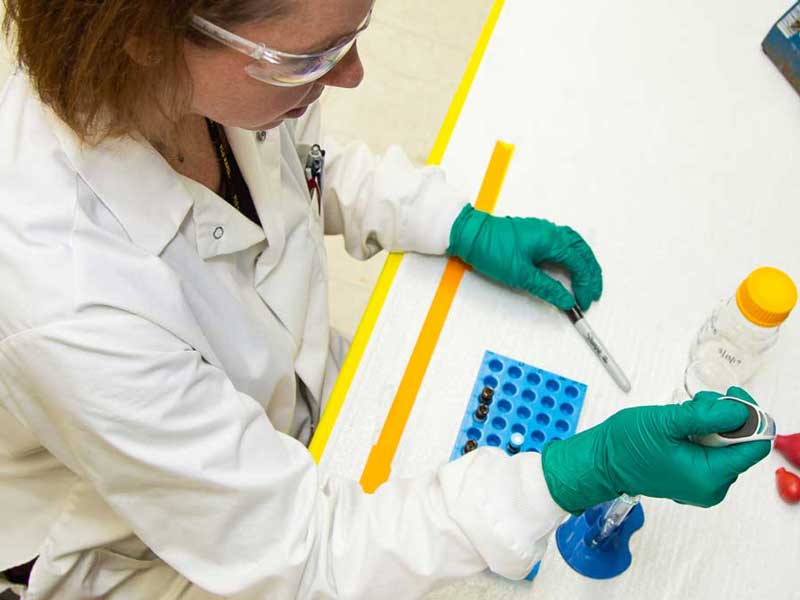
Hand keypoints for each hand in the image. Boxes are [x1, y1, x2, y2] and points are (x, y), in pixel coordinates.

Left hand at [446, 204, 601, 309]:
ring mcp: (544, 230)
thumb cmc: (491, 248)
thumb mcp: (521, 275)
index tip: (583, 301)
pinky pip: (563, 242)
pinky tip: (571, 265)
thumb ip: (547, 288)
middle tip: (593, 293)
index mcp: (552, 240)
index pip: (579, 264)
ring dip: (584, 262)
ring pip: (575, 245)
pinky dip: (572, 255)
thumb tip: (566, 299)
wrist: (470, 234)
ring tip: (587, 281)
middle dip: (591, 274)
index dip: (585, 285)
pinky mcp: (535, 233)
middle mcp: (551, 231)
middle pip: (582, 252)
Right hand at [541, 388, 771, 512]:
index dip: (747, 418)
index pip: (754, 447)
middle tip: (696, 405)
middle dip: (723, 419)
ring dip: (711, 425)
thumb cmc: (625, 445)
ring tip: (683, 416)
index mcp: (708, 476)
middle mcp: (712, 487)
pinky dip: (703, 435)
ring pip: (726, 446)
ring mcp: (703, 485)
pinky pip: (712, 453)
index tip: (730, 399)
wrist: (601, 461)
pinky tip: (682, 428)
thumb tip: (739, 411)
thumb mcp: (667, 421)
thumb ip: (707, 416)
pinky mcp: (694, 479)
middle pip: (740, 445)